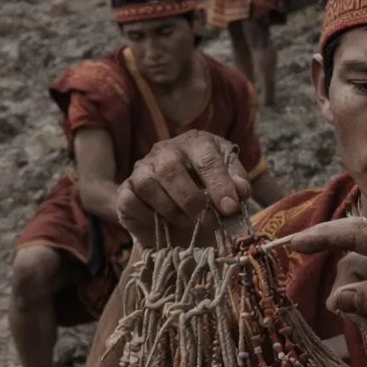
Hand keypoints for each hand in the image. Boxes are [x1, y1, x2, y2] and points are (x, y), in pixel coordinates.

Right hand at [116, 131, 251, 246]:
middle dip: (191, 199)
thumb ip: (238, 184)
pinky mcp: (125, 189)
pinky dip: (148, 217)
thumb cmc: (209, 191)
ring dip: (170, 209)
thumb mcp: (230, 183)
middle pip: (170, 169)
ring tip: (188, 223)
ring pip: (147, 184)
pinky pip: (130, 200)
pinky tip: (164, 224)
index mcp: (195, 142)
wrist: (182, 208)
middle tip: (208, 220)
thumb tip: (240, 192)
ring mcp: (142, 168)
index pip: (206, 157)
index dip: (219, 184)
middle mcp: (165, 150)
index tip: (230, 208)